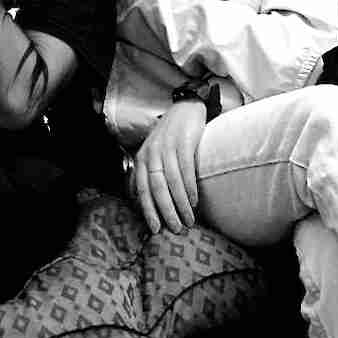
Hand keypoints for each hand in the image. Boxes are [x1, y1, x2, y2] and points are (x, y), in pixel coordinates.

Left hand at [131, 100, 206, 233]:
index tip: (155, 228)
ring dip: (181, 204)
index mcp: (142, 157)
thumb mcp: (155, 152)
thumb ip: (151, 172)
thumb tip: (152, 201)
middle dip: (166, 211)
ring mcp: (167, 147)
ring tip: (189, 220)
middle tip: (175, 229)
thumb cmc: (171, 136)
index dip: (148, 209)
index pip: (142, 188)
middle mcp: (152, 152)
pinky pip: (186, 169)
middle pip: (157, 187)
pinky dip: (190, 187)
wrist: (185, 108)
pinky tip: (194, 201)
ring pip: (172, 181)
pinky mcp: (184, 142)